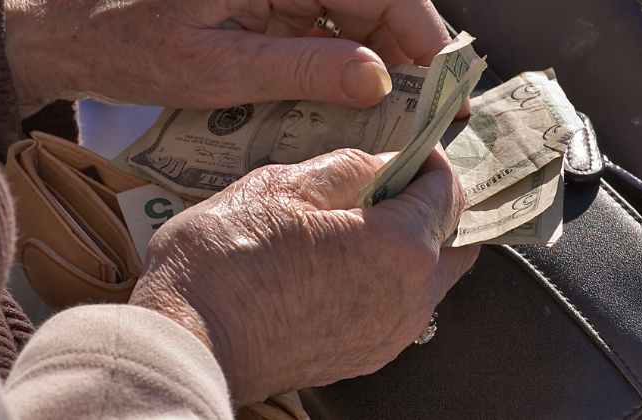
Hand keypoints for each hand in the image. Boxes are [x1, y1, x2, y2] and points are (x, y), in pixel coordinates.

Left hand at [3, 0, 451, 112]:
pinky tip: (356, 96)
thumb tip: (377, 79)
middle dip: (405, 50)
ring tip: (397, 113)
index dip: (419, 30)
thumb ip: (303, 68)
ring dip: (378, 57)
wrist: (64, 29)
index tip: (442, 81)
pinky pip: (322, 20)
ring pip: (353, 10)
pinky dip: (344, 57)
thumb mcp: (217, 69)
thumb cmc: (126, 43)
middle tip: (427, 109)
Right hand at [128, 147, 478, 405]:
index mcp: (401, 247)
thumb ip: (349, 167)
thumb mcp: (284, 185)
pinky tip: (344, 262)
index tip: (404, 148)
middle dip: (433, 205)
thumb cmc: (226, 261)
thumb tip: (383, 163)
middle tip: (392, 183)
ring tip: (360, 222)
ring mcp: (390, 334)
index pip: (447, 190)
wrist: (188, 343)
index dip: (428, 160)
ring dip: (411, 245)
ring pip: (430, 278)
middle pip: (453, 240)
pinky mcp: (366, 356)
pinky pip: (400, 308)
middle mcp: (411, 297)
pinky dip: (389, 280)